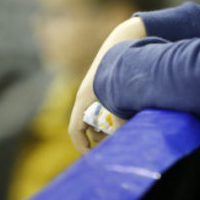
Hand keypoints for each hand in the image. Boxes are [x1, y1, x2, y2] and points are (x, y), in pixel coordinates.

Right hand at [68, 17, 146, 153]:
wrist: (122, 40)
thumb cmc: (121, 65)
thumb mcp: (122, 94)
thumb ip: (122, 117)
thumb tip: (124, 138)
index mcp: (84, 98)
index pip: (75, 129)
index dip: (82, 146)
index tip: (92, 158)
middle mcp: (85, 97)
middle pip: (85, 127)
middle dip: (98, 139)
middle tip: (115, 144)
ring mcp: (91, 93)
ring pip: (92, 119)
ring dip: (104, 129)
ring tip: (122, 131)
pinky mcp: (99, 89)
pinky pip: (99, 110)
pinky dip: (108, 118)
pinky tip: (124, 118)